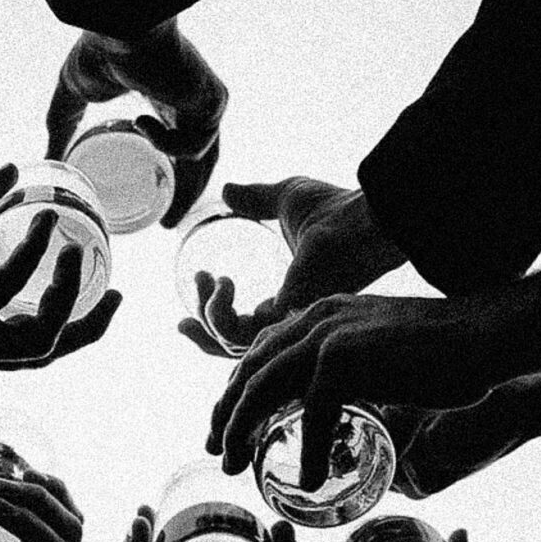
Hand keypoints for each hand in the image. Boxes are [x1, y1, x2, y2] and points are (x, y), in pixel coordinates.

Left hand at [0, 165, 122, 369]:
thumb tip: (11, 171)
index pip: (27, 343)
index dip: (70, 322)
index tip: (105, 291)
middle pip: (44, 354)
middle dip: (87, 326)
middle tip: (118, 290)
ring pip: (37, 338)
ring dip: (64, 291)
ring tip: (67, 237)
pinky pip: (7, 291)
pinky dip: (31, 254)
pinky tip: (38, 219)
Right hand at [47, 19, 226, 227]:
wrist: (122, 26)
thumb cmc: (99, 49)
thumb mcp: (74, 95)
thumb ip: (62, 126)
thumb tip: (45, 160)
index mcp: (167, 100)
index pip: (181, 146)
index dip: (174, 177)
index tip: (161, 209)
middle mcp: (190, 103)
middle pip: (199, 160)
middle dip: (185, 194)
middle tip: (168, 225)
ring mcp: (205, 102)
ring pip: (202, 157)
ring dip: (180, 179)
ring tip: (158, 190)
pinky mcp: (213, 102)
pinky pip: (195, 142)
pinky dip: (167, 141)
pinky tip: (142, 120)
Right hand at [175, 178, 406, 358]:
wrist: (358, 217)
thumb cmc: (334, 209)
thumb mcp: (283, 200)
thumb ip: (255, 199)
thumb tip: (228, 191)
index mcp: (291, 299)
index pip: (251, 327)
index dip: (218, 316)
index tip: (201, 283)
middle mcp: (290, 320)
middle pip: (238, 350)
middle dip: (204, 335)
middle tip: (182, 320)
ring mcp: (289, 325)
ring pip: (234, 346)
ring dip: (210, 317)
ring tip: (211, 280)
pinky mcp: (285, 323)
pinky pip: (240, 336)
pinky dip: (221, 314)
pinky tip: (223, 283)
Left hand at [209, 262, 540, 487]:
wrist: (484, 336)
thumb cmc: (446, 352)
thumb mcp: (383, 353)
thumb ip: (356, 374)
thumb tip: (346, 418)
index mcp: (321, 315)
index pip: (262, 350)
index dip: (237, 387)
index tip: (226, 420)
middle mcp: (315, 320)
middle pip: (250, 368)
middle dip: (225, 410)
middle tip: (214, 448)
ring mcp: (327, 336)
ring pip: (263, 388)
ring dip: (242, 430)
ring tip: (234, 466)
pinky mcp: (345, 361)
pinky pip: (312, 416)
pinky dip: (309, 451)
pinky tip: (310, 479)